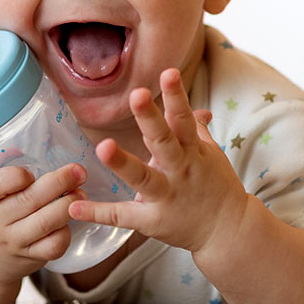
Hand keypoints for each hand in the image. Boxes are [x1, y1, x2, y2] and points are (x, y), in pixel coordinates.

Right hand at [0, 163, 86, 287]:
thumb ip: (3, 176)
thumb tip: (34, 144)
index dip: (16, 176)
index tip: (31, 172)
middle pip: (30, 200)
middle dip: (60, 182)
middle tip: (78, 171)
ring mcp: (12, 242)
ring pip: (46, 222)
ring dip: (69, 205)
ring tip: (81, 193)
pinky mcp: (29, 259)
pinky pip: (53, 246)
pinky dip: (66, 232)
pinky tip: (69, 221)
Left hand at [68, 68, 248, 253]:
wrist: (229, 230)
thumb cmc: (217, 186)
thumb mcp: (212, 155)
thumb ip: (198, 131)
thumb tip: (197, 108)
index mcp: (193, 152)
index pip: (184, 119)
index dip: (176, 96)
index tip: (167, 73)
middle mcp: (180, 170)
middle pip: (164, 141)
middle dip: (150, 119)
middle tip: (137, 94)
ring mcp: (167, 196)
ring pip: (143, 178)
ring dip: (122, 162)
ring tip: (101, 146)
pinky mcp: (153, 221)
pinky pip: (122, 216)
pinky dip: (98, 213)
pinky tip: (74, 206)